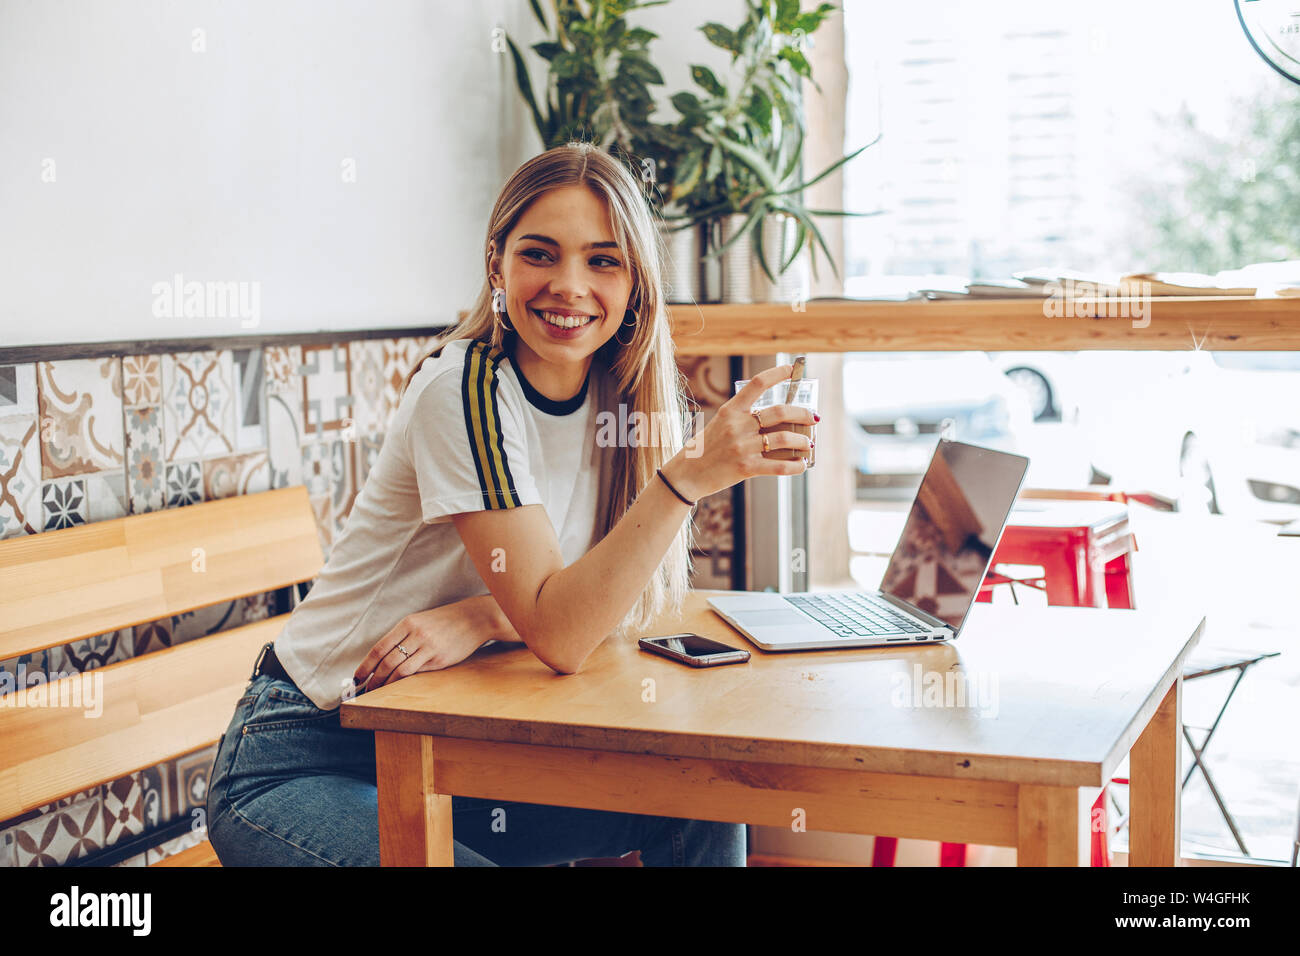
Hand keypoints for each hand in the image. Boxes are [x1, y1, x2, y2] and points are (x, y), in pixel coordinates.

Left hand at [352, 596, 500, 691]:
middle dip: (373, 678)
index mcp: (408, 623)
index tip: (358, 676)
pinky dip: (403, 682)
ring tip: (378, 691)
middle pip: (386, 661)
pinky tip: (398, 686)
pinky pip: (417, 673)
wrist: (474, 618)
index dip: (366, 664)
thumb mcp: (421, 621)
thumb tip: (383, 657)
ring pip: (399, 670)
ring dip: (385, 683)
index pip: (380, 647)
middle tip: (365, 689)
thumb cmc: (446, 621)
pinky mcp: (440, 659)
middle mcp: (416, 634)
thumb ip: (404, 636)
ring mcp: (428, 647)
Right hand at [662, 363, 816, 500]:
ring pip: (784, 439)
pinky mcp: (746, 468)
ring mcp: (742, 447)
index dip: (778, 374)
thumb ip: (743, 420)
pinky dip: (795, 466)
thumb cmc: (705, 449)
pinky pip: (778, 466)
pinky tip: (801, 465)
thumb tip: (778, 421)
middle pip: (780, 412)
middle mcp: (737, 426)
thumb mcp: (720, 425)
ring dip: (802, 440)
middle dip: (803, 413)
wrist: (686, 475)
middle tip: (813, 417)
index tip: (793, 370)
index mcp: (730, 410)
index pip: (758, 384)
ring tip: (809, 443)